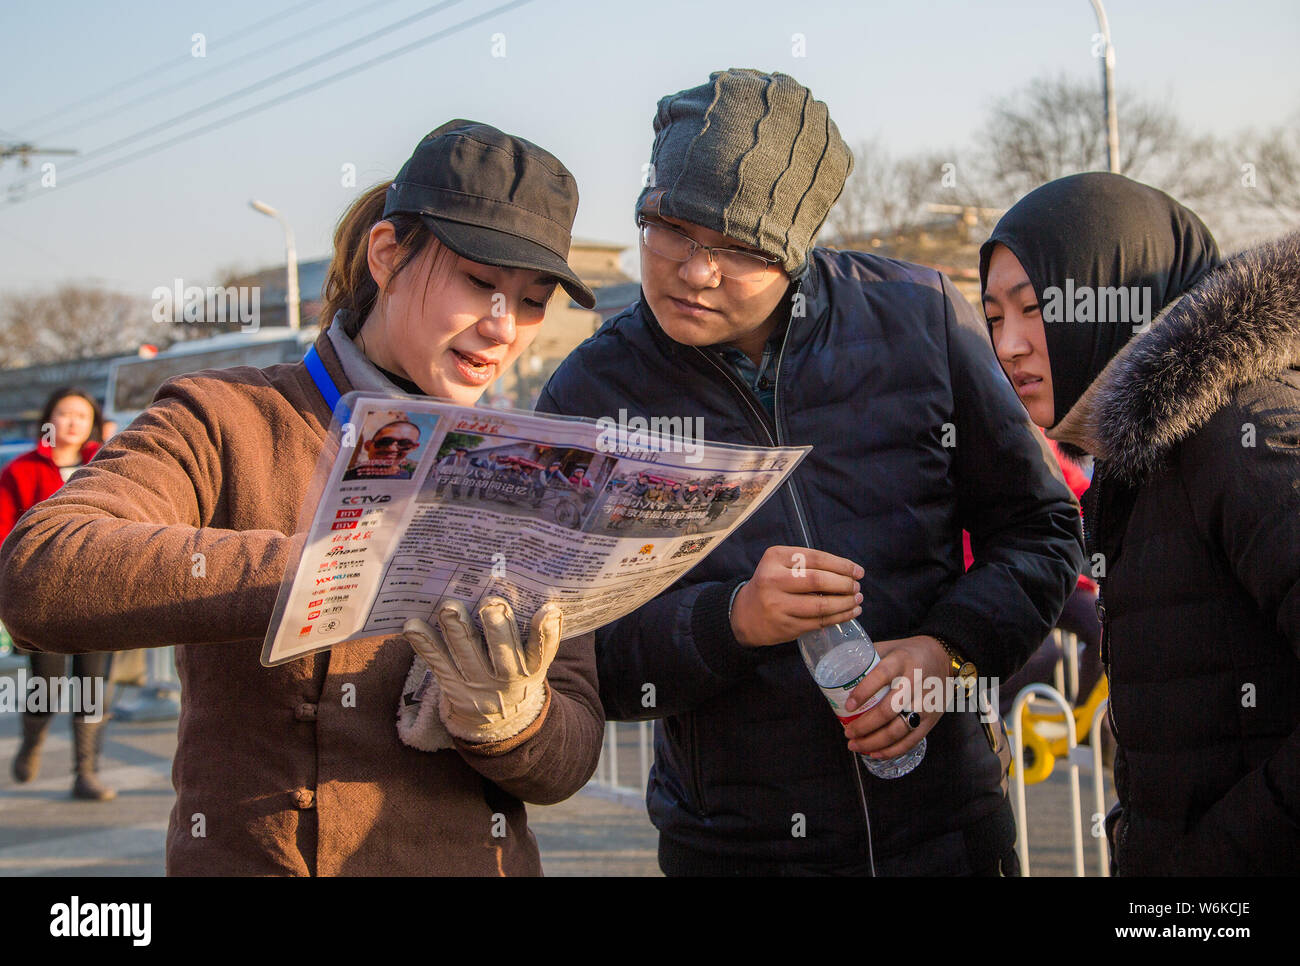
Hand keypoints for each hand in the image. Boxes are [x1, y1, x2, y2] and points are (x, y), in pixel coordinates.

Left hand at [402, 596, 561, 742]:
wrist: (499, 720)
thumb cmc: (518, 674)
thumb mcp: (536, 663)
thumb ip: (541, 637)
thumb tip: (548, 603)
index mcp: (532, 669)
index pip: (543, 650)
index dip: (546, 631)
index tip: (548, 610)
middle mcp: (506, 678)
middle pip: (503, 654)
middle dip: (497, 628)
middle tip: (491, 604)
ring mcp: (476, 682)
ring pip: (466, 654)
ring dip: (457, 630)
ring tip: (449, 608)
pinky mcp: (451, 683)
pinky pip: (437, 661)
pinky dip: (424, 643)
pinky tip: (413, 626)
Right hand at [729, 546, 863, 646]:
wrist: (744, 615)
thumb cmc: (771, 585)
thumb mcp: (780, 564)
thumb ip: (808, 564)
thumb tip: (848, 572)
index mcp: (775, 558)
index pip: (816, 558)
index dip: (841, 565)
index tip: (858, 571)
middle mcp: (773, 580)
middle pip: (818, 581)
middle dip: (845, 584)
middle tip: (857, 587)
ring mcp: (778, 605)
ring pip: (821, 605)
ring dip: (845, 603)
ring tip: (857, 600)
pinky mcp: (785, 626)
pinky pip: (819, 622)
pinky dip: (839, 617)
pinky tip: (850, 613)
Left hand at [841, 635, 949, 757]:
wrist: (944, 658)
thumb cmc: (909, 654)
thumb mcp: (889, 647)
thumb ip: (866, 658)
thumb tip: (838, 673)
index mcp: (901, 660)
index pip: (881, 676)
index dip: (863, 692)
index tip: (848, 707)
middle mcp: (915, 682)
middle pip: (888, 710)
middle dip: (864, 726)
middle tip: (847, 733)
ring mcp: (925, 703)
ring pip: (898, 729)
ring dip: (874, 742)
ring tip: (855, 745)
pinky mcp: (932, 718)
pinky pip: (911, 739)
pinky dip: (891, 750)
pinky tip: (875, 753)